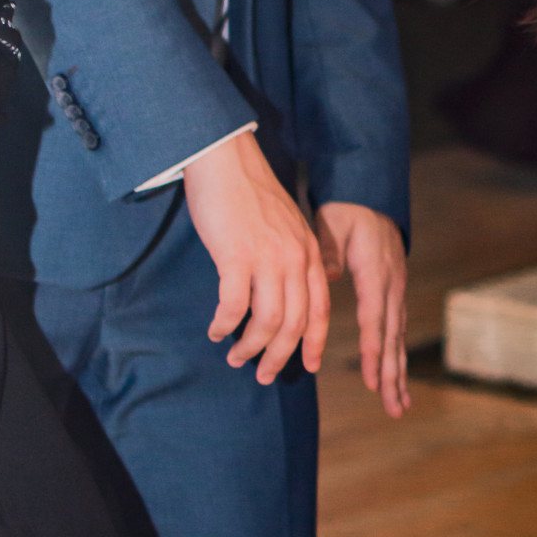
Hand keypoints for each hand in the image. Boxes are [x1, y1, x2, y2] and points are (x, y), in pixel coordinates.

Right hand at [183, 130, 329, 382]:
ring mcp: (267, 259)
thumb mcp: (286, 226)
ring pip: (267, 322)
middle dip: (279, 356)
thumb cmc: (250, 194)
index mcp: (309, 254)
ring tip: (235, 358)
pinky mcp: (236, 256)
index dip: (315, 342)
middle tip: (264, 376)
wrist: (226, 160)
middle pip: (295, 324)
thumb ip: (292, 257)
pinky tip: (215, 331)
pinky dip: (225, 324)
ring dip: (250, 347)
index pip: (320, 309)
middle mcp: (294, 260)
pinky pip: (234, 305)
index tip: (309, 365)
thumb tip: (283, 293)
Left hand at [315, 202, 409, 418]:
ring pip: (398, 338)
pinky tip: (394, 376)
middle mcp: (392, 286)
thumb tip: (330, 276)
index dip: (374, 352)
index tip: (373, 381)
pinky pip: (395, 330)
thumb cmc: (344, 212)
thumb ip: (330, 254)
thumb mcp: (332, 227)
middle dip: (393, 376)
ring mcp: (396, 291)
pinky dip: (395, 356)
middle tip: (393, 409)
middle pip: (393, 338)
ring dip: (398, 373)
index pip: (375, 320)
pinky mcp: (393, 293)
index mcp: (377, 274)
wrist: (368, 197)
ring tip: (398, 405)